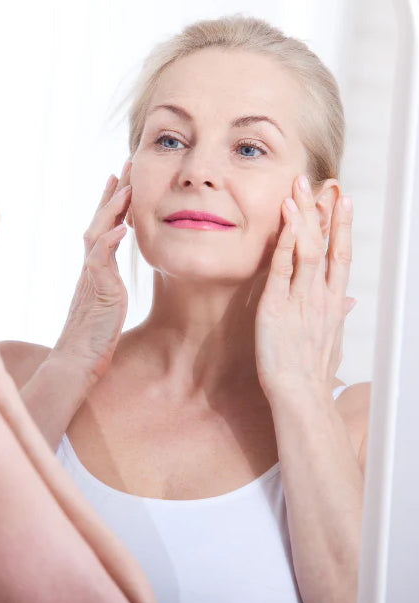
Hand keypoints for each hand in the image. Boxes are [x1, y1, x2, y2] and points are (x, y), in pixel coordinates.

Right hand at [53, 161, 131, 382]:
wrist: (75, 364)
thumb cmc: (90, 341)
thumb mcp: (104, 307)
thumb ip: (107, 287)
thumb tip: (113, 281)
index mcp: (94, 271)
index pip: (103, 230)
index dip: (112, 205)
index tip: (122, 181)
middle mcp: (90, 270)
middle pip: (99, 223)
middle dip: (113, 193)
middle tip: (125, 165)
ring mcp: (91, 279)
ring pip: (97, 235)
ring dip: (111, 210)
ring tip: (125, 186)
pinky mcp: (97, 292)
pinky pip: (100, 262)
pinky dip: (109, 243)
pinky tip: (122, 228)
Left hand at [255, 175, 355, 399]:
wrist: (301, 397)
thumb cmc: (312, 373)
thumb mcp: (331, 340)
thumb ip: (338, 315)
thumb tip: (349, 301)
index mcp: (332, 302)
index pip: (339, 256)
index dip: (342, 226)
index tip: (344, 200)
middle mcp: (320, 296)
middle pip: (327, 245)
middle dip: (327, 211)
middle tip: (325, 180)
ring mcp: (300, 300)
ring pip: (307, 249)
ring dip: (304, 216)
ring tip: (300, 187)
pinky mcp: (276, 307)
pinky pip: (282, 267)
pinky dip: (284, 240)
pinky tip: (285, 217)